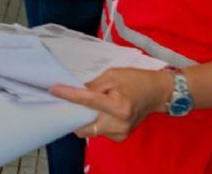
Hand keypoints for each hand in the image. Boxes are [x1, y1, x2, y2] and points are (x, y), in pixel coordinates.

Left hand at [50, 69, 174, 141]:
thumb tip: (75, 91)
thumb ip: (93, 85)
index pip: (87, 101)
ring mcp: (120, 133)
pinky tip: (102, 112)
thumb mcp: (113, 75)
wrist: (157, 92)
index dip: (68, 95)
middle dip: (75, 114)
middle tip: (71, 102)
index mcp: (118, 106)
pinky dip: (95, 122)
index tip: (54, 90)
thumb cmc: (136, 80)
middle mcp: (119, 123)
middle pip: (84, 125)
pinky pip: (99, 132)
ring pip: (90, 130)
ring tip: (92, 104)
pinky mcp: (121, 137)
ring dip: (85, 118)